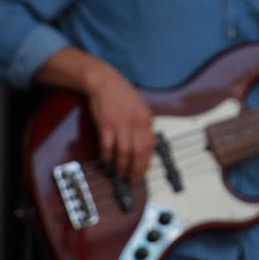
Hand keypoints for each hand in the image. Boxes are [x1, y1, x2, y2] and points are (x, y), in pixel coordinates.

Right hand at [85, 64, 154, 180]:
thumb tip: (152, 144)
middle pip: (138, 153)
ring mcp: (120, 124)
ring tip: (119, 173)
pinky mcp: (106, 125)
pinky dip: (107, 157)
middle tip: (131, 177)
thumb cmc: (123, 95)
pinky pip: (107, 147)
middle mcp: (135, 123)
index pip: (149, 147)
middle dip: (135, 169)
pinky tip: (106, 161)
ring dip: (121, 166)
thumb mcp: (141, 108)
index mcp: (146, 119)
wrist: (105, 82)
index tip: (143, 172)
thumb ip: (146, 127)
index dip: (146, 162)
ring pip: (123, 153)